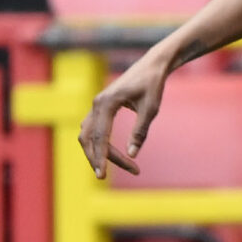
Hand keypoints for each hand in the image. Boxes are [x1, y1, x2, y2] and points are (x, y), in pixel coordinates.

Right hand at [80, 50, 170, 179]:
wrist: (152, 66)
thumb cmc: (153, 85)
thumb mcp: (150, 109)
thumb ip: (140, 132)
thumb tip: (132, 154)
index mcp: (107, 103)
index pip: (99, 137)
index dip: (100, 158)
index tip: (102, 176)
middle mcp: (97, 104)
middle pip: (89, 139)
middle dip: (100, 158)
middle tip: (113, 175)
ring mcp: (97, 105)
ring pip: (88, 136)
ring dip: (99, 153)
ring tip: (124, 166)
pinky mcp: (101, 108)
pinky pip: (93, 130)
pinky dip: (100, 144)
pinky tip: (114, 155)